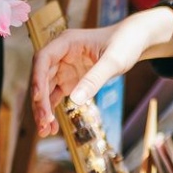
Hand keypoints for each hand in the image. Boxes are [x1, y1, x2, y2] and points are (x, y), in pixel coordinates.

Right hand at [31, 6, 172, 135]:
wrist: (135, 41)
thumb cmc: (124, 43)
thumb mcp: (113, 61)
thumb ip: (95, 79)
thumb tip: (75, 100)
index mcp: (66, 42)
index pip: (43, 58)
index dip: (37, 78)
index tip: (38, 98)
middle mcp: (60, 55)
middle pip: (41, 78)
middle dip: (40, 101)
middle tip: (44, 122)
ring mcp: (63, 68)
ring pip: (45, 90)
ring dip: (43, 109)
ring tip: (46, 131)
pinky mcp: (69, 80)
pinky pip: (55, 96)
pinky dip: (52, 110)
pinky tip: (52, 127)